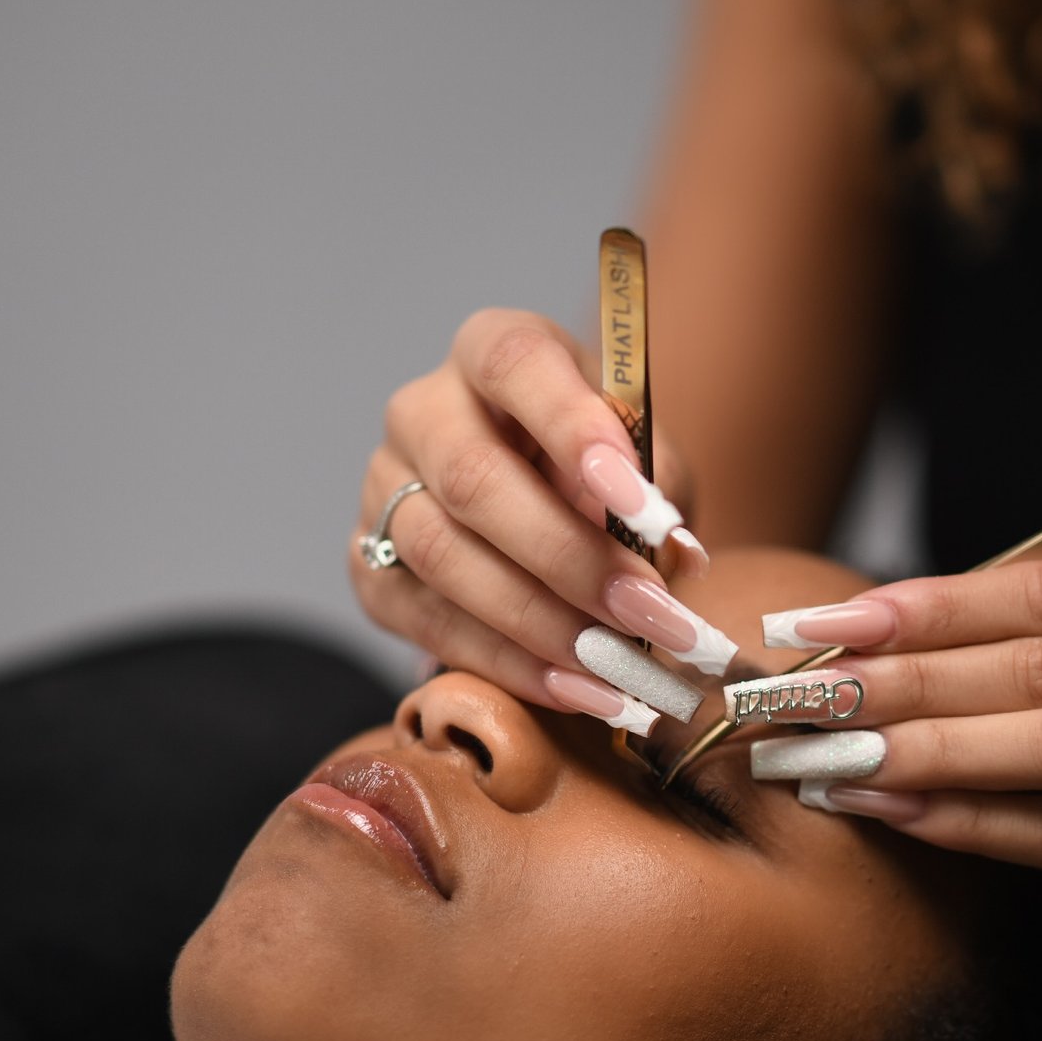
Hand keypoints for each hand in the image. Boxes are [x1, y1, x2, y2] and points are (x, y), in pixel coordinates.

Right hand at [352, 308, 718, 721]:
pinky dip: (507, 663)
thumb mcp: (646, 465)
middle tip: (649, 615)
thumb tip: (674, 556)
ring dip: (541, 622)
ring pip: (442, 555)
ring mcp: (382, 487)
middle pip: (474, 478)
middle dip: (571, 559)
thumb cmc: (602, 476)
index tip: (644, 504)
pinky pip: (425, 620)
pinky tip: (575, 689)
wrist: (544, 510)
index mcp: (493, 351)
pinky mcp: (368, 564)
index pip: (516, 364)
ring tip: (620, 670)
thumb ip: (659, 496)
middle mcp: (423, 410)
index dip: (575, 429)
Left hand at [752, 552, 1041, 974]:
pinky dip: (969, 821)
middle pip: (1041, 668)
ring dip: (925, 750)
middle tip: (799, 695)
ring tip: (827, 756)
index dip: (926, 606)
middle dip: (904, 680)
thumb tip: (856, 631)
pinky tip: (890, 808)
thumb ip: (1021, 633)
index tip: (820, 622)